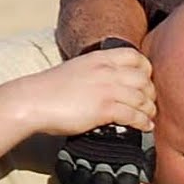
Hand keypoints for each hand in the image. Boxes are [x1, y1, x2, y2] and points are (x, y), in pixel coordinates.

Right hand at [50, 44, 155, 183]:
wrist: (32, 101)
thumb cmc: (51, 90)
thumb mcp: (78, 70)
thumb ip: (97, 73)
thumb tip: (112, 84)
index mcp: (99, 58)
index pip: (135, 56)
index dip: (146, 70)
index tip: (145, 83)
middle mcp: (105, 70)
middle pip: (144, 78)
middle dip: (150, 93)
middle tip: (149, 104)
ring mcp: (106, 89)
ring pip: (142, 97)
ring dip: (150, 110)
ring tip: (149, 117)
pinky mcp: (103, 108)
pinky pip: (134, 115)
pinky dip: (144, 122)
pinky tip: (145, 127)